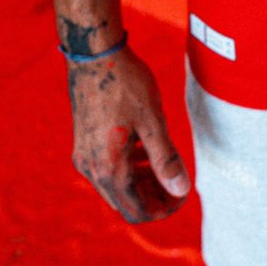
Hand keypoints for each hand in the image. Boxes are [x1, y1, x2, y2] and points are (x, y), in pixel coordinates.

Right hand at [66, 45, 190, 221]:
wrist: (94, 55)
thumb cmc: (126, 84)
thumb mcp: (153, 121)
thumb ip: (166, 159)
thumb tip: (181, 189)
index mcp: (109, 168)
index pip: (137, 210)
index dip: (163, 209)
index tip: (183, 195)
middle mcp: (92, 169)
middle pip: (126, 201)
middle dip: (154, 197)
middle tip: (178, 183)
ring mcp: (85, 156)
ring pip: (116, 185)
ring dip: (142, 183)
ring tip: (167, 168)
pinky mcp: (84, 143)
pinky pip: (108, 168)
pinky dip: (129, 168)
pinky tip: (146, 151)